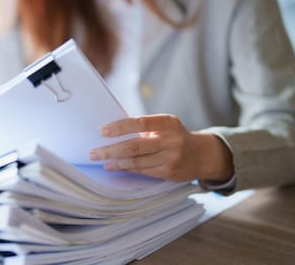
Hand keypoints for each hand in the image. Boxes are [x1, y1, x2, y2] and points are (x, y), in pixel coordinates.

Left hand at [89, 114, 233, 181]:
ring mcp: (171, 157)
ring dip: (116, 162)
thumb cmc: (173, 136)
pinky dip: (126, 168)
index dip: (120, 127)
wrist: (200, 155)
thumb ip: (142, 127)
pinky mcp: (169, 172)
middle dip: (111, 150)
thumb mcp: (164, 126)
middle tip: (94, 152)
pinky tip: (115, 167)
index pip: (140, 122)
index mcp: (168, 122)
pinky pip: (143, 171)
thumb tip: (111, 130)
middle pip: (135, 146)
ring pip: (137, 161)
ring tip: (102, 161)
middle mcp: (171, 140)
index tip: (102, 131)